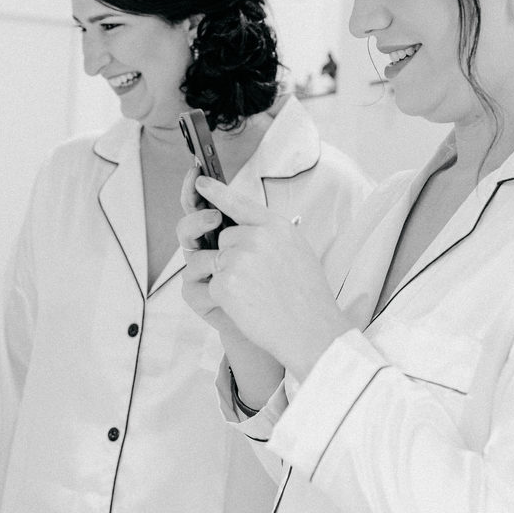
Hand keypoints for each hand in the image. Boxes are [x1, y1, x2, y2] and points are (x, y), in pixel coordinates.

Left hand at [180, 174, 352, 379]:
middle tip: (256, 281)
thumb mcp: (297, 251)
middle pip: (224, 237)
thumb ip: (270, 235)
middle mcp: (256, 237)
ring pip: (213, 260)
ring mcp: (238, 259)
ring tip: (253, 294)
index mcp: (276, 226)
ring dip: (225, 277)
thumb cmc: (308, 297)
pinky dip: (224, 298)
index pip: (239, 203)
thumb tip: (245, 230)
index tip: (201, 181)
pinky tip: (247, 306)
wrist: (313, 331)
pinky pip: (211, 284)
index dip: (217, 192)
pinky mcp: (225, 282)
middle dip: (231, 257)